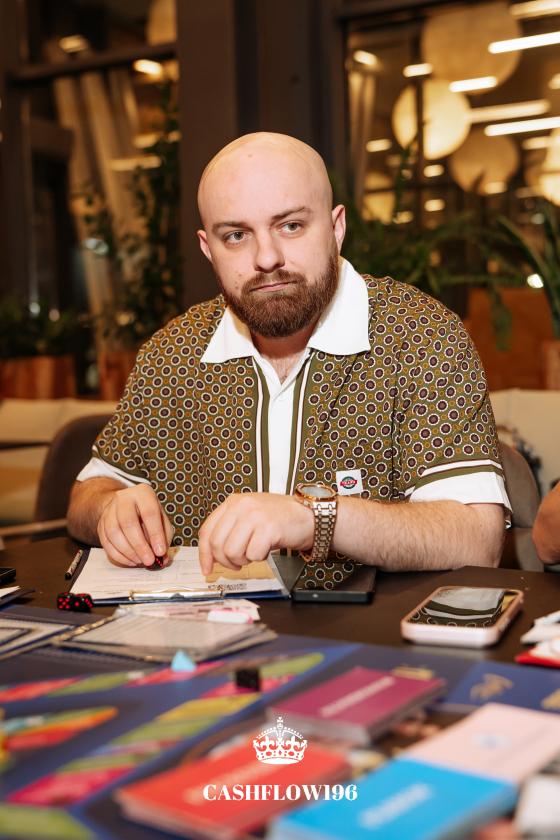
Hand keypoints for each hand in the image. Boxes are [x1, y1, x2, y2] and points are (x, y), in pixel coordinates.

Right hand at [98, 484, 173, 566]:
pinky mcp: (101, 524)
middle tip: (149, 560)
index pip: (149, 513)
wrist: (126, 505)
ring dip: (128, 552)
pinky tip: (130, 561)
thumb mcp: (161, 519)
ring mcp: (109, 510)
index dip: (155, 534)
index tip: (160, 551)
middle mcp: (123, 498)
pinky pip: (106, 542)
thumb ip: (164, 537)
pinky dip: (119, 555)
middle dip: (139, 545)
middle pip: (128, 523)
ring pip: (114, 533)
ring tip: (140, 561)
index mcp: (143, 493)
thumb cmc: (148, 513)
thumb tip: (162, 558)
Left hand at [198, 492, 313, 574]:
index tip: (207, 568)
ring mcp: (255, 516)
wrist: (310, 515)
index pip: (207, 531)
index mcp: (233, 502)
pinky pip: (253, 555)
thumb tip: (212, 554)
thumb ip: (230, 529)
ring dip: (243, 560)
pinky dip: (259, 558)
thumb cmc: (281, 518)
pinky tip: (267, 549)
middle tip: (238, 564)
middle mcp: (242, 506)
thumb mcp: (250, 515)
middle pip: (217, 544)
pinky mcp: (268, 528)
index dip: (204, 554)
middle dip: (226, 561)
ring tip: (254, 553)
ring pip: (232, 552)